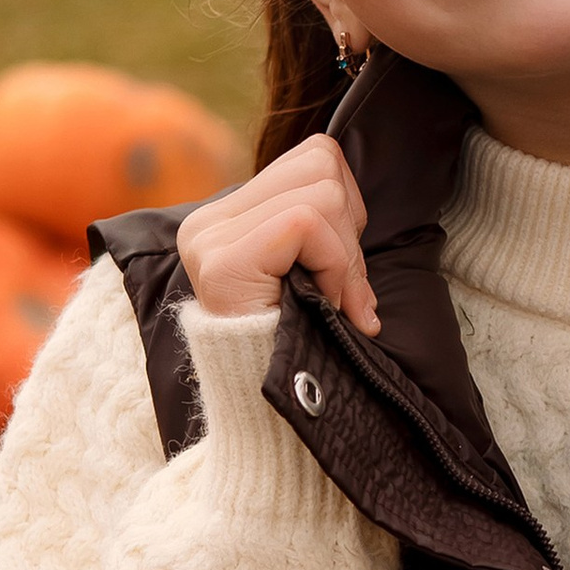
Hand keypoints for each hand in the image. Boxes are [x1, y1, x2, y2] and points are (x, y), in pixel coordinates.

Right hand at [178, 137, 378, 331]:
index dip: (347, 208)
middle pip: (322, 162)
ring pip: (323, 190)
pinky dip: (333, 265)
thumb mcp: (317, 274)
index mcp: (227, 217)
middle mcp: (208, 220)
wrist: (267, 411)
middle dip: (350, 229)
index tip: (337, 267)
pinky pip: (308, 222)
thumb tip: (360, 212)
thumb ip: (329, 234)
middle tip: (334, 287)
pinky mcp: (223, 258)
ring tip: (324, 297)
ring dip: (344, 254)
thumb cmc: (298, 343)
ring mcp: (210, 237)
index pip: (315, 157)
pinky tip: (320, 302)